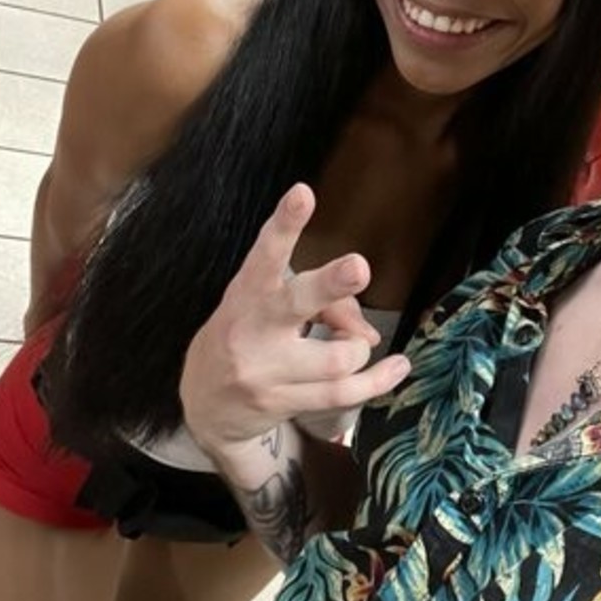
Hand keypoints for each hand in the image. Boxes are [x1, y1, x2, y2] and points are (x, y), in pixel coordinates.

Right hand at [180, 183, 410, 463]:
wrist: (203, 406)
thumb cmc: (244, 337)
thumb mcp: (266, 306)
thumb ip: (320, 300)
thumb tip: (369, 333)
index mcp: (246, 294)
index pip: (265, 255)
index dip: (284, 225)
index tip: (303, 193)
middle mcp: (252, 331)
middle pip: (296, 303)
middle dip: (331, 285)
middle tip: (359, 267)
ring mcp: (265, 373)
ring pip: (336, 358)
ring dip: (357, 348)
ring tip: (351, 345)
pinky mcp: (281, 405)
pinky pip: (342, 395)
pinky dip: (377, 381)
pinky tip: (397, 367)